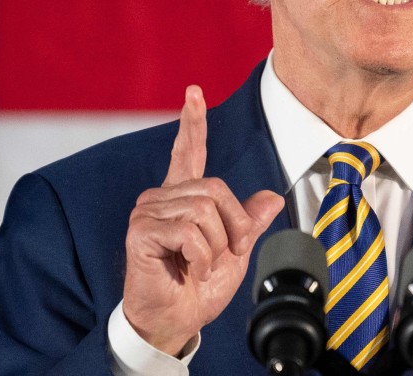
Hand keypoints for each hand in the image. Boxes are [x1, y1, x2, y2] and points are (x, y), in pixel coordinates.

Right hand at [122, 85, 283, 354]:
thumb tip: (271, 198)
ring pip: (205, 210)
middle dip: (232, 227)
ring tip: (198, 265)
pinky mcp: (141, 230)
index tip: (194, 92)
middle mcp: (162, 197)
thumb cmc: (198, 287)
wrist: (177, 320)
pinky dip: (200, 257)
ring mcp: (148, 212)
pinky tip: (187, 269)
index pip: (188, 152)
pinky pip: (190, 231)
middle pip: (216, 189)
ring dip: (215, 246)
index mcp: (183, 197)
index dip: (193, 123)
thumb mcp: (235, 252)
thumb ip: (249, 223)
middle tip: (221, 256)